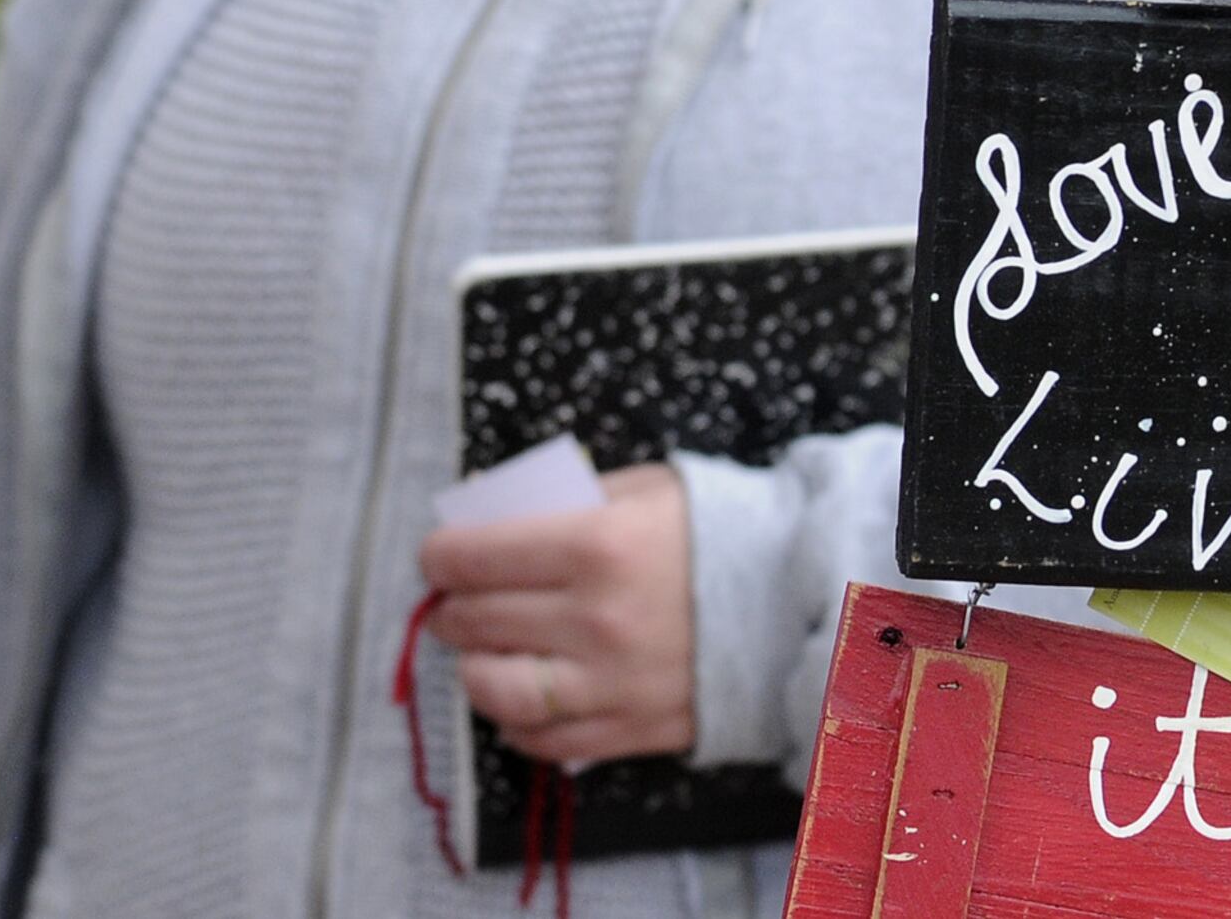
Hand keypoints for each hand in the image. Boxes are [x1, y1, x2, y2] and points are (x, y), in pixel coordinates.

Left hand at [419, 463, 694, 768]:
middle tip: (454, 600)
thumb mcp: (641, 490)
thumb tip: (490, 518)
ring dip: (472, 668)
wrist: (793, 603)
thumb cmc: (713, 534)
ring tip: (479, 650)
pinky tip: (520, 696)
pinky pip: (544, 741)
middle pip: (475, 621)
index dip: (439, 556)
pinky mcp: (629, 729)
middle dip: (450, 608)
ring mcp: (610, 682)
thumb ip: (566, 500)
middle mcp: (595, 619)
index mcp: (595, 546)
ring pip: (496, 689)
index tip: (438, 556)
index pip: (472, 557)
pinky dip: (517, 722)